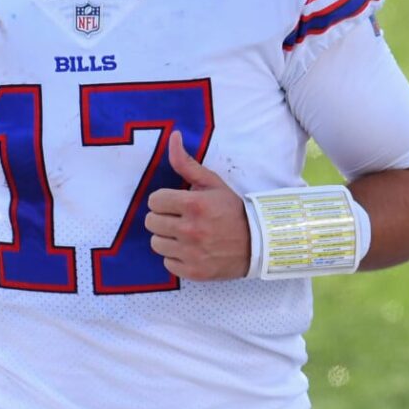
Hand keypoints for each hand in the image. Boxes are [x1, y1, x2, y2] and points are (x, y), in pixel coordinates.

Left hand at [145, 131, 250, 280]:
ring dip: (167, 238)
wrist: (258, 243)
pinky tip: (191, 250)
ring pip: (156, 243)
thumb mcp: (212, 183)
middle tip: (180, 218)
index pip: (154, 200)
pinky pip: (167, 263)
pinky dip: (176, 257)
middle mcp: (190, 229)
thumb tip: (173, 136)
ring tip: (184, 234)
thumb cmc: (232, 210)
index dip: (164, 200)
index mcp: (194, 204)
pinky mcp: (193, 272)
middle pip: (151, 222)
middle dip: (163, 217)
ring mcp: (191, 253)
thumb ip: (186, 163)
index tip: (176, 202)